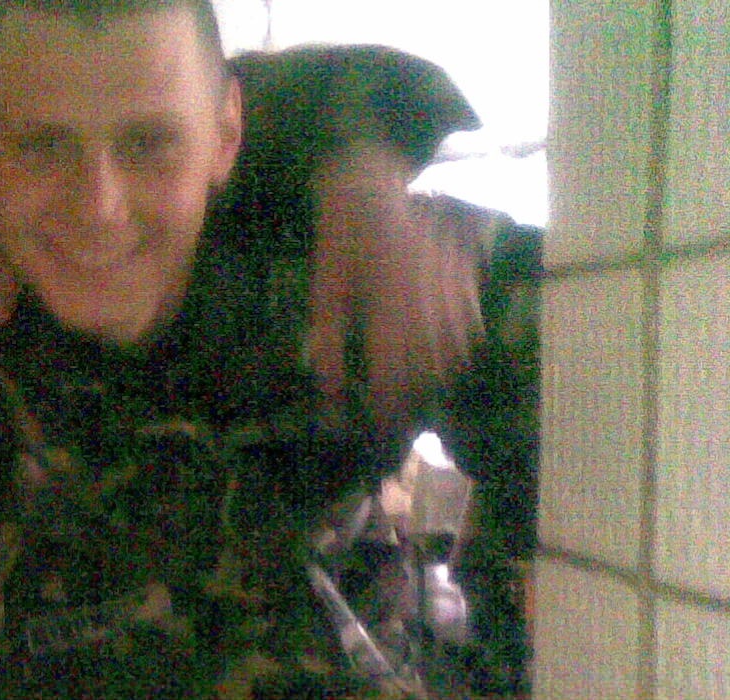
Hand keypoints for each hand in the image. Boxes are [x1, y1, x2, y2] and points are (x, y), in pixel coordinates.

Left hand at [307, 142, 483, 444]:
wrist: (382, 179)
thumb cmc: (345, 234)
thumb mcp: (325, 286)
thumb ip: (327, 337)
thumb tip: (328, 387)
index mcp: (384, 301)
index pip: (390, 368)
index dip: (386, 401)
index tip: (379, 424)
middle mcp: (423, 299)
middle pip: (425, 365)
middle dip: (411, 395)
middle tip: (397, 416)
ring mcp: (448, 287)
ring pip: (453, 349)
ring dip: (436, 376)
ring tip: (419, 392)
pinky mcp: (465, 275)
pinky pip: (469, 324)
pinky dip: (458, 347)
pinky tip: (446, 359)